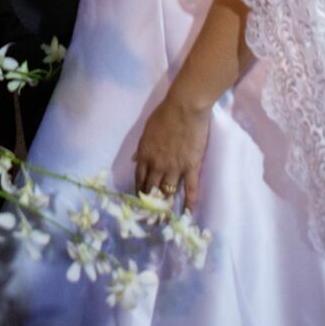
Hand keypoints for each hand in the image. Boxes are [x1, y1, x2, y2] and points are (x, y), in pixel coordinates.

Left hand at [133, 89, 210, 210]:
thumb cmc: (164, 114)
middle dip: (150, 202)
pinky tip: (187, 214)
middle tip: (151, 214)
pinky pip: (190, 189)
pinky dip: (189, 203)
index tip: (140, 200)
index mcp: (144, 155)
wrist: (184, 108)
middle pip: (152, 189)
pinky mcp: (191, 168)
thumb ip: (141, 147)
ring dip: (166, 205)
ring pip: (168, 192)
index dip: (139, 191)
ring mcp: (175, 168)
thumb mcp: (146, 130)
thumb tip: (133, 160)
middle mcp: (157, 165)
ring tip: (166, 217)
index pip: (139, 179)